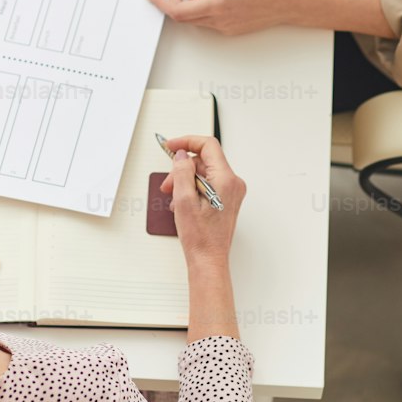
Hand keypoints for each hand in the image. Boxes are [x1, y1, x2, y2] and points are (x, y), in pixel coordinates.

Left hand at [146, 0, 303, 36]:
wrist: (291, 1)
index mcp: (217, 5)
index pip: (178, 11)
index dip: (161, 3)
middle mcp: (219, 21)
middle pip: (184, 17)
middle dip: (175, 1)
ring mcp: (226, 28)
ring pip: (198, 18)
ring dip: (193, 2)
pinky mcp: (233, 29)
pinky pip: (211, 19)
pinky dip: (206, 6)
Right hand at [160, 136, 245, 265]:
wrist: (209, 260)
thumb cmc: (200, 237)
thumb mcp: (184, 200)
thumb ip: (182, 172)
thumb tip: (182, 156)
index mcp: (226, 180)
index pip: (208, 146)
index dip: (187, 142)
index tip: (172, 146)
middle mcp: (233, 183)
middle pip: (204, 161)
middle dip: (183, 168)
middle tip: (168, 184)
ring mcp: (231, 192)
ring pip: (204, 173)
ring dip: (185, 181)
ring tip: (173, 198)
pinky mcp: (227, 200)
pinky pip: (208, 185)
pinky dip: (193, 189)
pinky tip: (182, 203)